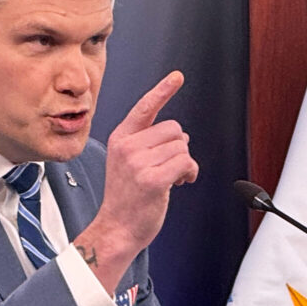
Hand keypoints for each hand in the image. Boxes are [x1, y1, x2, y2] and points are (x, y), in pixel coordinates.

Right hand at [100, 70, 196, 246]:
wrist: (117, 229)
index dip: (163, 91)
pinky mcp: (153, 179)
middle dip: (178, 147)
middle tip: (168, 167)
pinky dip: (190, 173)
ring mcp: (139, 162)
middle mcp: (128, 146)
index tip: (177, 77)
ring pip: (182, 146)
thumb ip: (147, 144)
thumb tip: (179, 135)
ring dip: (185, 163)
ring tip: (171, 178)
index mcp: (121, 138)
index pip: (145, 108)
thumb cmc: (126, 199)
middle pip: (174, 128)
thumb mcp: (127, 163)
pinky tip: (180, 183)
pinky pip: (186, 162)